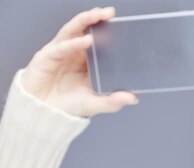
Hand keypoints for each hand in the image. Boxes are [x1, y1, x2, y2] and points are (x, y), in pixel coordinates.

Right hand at [21, 7, 137, 116]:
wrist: (43, 113)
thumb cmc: (68, 106)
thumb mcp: (94, 104)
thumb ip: (112, 101)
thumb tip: (133, 98)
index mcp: (87, 61)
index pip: (99, 41)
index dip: (107, 30)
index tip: (120, 23)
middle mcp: (74, 53)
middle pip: (85, 30)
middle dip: (96, 19)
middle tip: (109, 13)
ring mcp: (60, 53)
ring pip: (72, 32)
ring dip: (83, 22)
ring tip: (97, 16)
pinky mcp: (46, 57)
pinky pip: (61, 48)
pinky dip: (73, 43)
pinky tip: (85, 40)